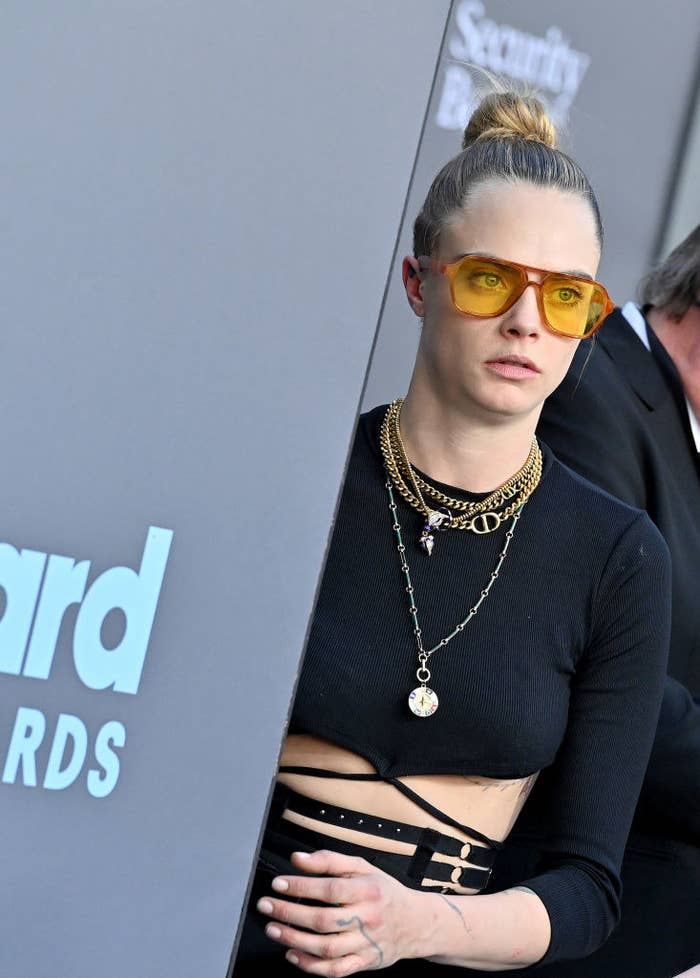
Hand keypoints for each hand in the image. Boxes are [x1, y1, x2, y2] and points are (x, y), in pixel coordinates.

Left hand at [256, 849, 430, 974]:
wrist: (417, 922)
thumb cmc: (384, 891)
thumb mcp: (362, 867)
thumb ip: (329, 860)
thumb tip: (297, 859)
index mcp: (368, 890)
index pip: (330, 889)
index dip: (301, 887)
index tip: (278, 884)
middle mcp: (367, 918)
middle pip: (323, 920)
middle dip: (289, 913)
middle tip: (266, 906)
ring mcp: (366, 944)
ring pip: (327, 948)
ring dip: (294, 940)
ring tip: (273, 929)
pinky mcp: (364, 963)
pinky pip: (335, 970)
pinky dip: (311, 965)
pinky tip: (293, 954)